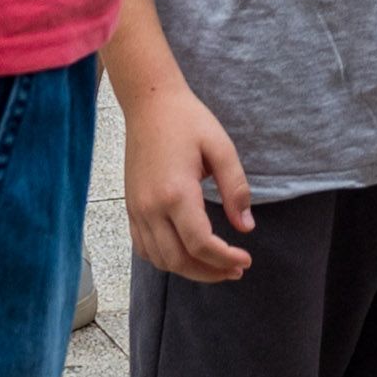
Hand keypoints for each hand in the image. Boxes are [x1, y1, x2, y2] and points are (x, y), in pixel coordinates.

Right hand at [123, 79, 254, 279]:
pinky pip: (143, 248)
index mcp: (176, 192)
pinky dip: (165, 260)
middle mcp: (151, 207)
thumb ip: (236, 189)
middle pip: (179, 260)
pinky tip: (186, 254)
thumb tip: (245, 227)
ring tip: (215, 266)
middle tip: (236, 269)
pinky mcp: (130, 207)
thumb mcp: (221, 148)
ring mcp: (137, 209)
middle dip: (209, 272)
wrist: (149, 103)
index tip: (245, 260)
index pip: (200, 244)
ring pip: (159, 259)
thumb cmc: (188, 121)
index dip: (224, 259)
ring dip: (188, 270)